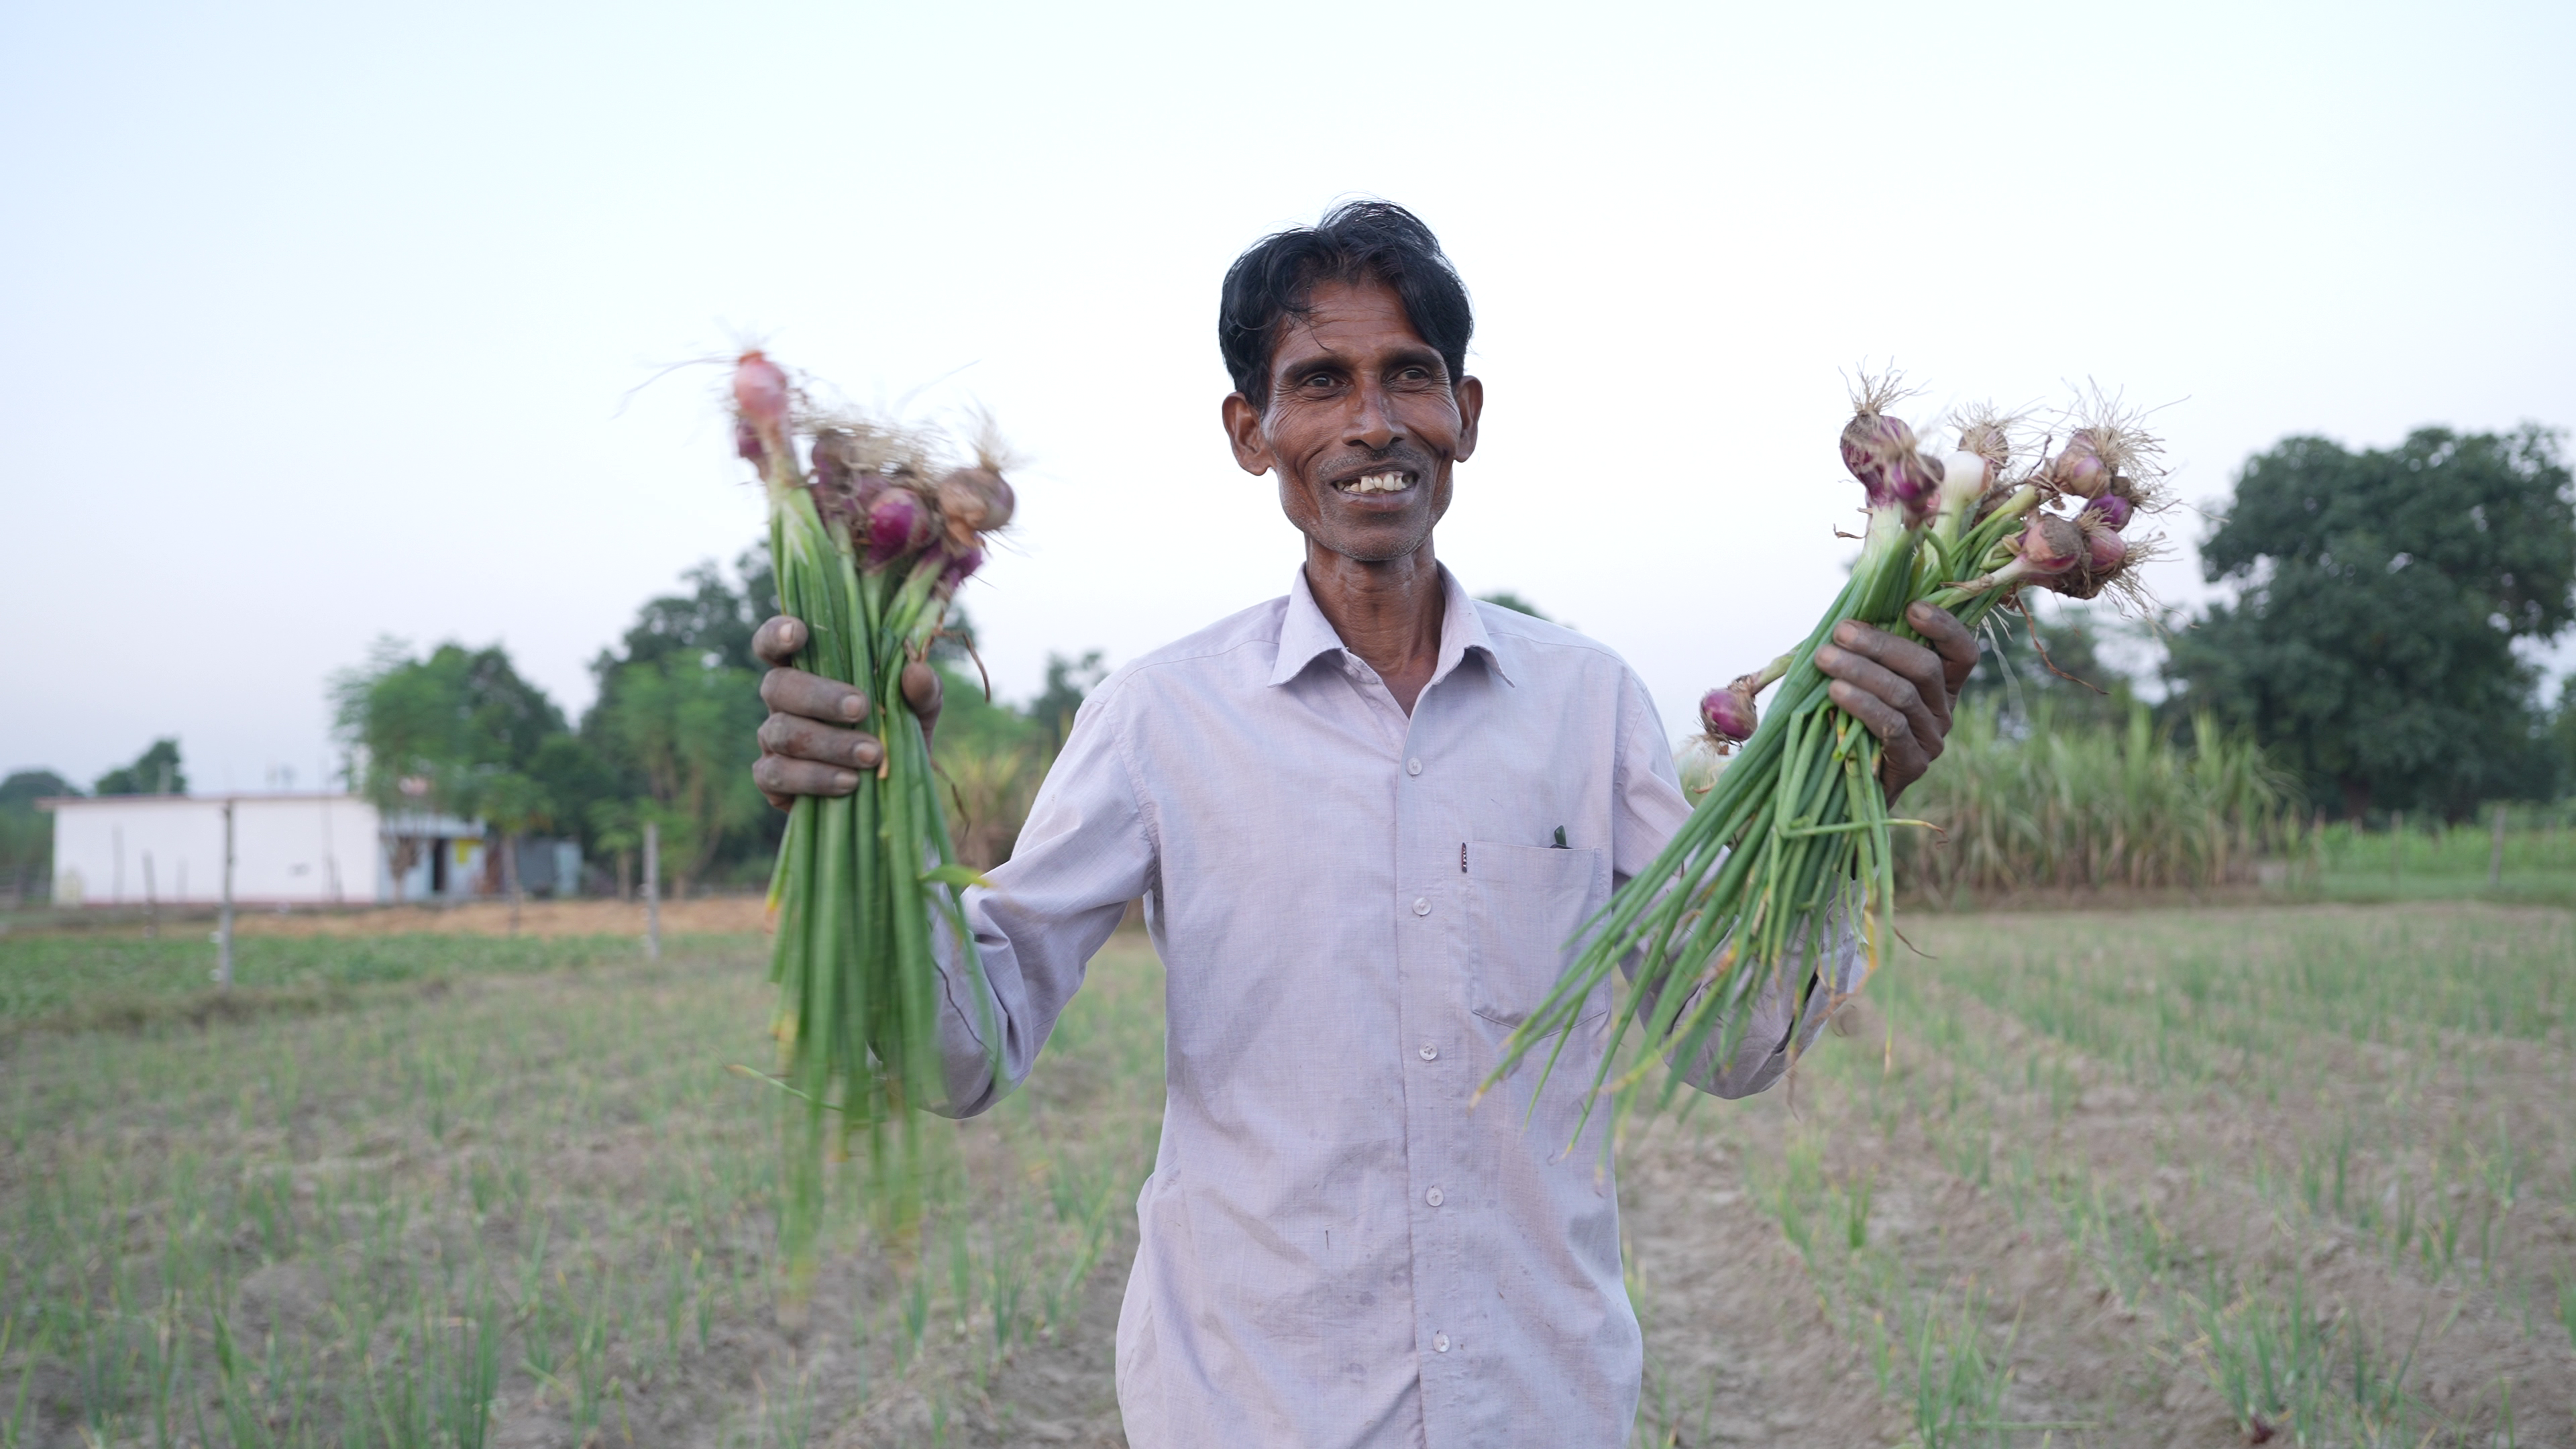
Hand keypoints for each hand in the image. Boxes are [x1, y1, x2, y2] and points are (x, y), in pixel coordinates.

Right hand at [750, 615, 944, 809]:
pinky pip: (777, 775)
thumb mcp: (919, 711)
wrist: (893, 793)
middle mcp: (782, 701)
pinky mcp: (772, 778)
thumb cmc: (895, 736)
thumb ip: (922, 689)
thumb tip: (916, 671)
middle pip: (777, 686)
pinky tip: (850, 782)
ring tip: (871, 756)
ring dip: (829, 743)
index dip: (776, 633)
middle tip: (860, 708)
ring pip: (781, 732)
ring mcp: (772, 740)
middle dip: (819, 696)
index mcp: (808, 670)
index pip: (774, 643)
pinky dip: (816, 778)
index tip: (799, 633)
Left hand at [1811, 601, 1978, 803]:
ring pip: (1904, 695)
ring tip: (1826, 659)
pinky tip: (1835, 691)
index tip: (1911, 607)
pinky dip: (1862, 705)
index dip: (1943, 627)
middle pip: (1926, 668)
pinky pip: (1892, 727)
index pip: (1961, 652)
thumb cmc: (1850, 720)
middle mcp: (1944, 711)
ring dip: (1862, 671)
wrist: (1844, 785)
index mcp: (1941, 685)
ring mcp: (1931, 740)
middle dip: (1881, 644)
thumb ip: (1866, 651)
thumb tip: (1849, 614)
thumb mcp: (1862, 680)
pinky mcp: (1913, 764)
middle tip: (1842, 632)